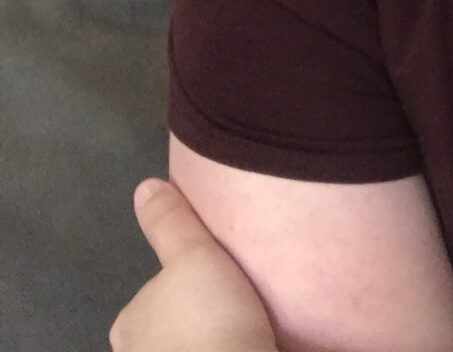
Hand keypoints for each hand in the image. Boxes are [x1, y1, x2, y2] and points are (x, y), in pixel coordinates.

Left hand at [110, 178, 278, 351]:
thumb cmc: (209, 319)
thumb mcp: (194, 255)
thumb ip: (171, 223)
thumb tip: (144, 185)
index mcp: (129, 322)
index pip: (157, 295)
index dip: (189, 286)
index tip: (222, 281)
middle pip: (171, 327)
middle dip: (198, 320)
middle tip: (241, 306)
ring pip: (191, 347)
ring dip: (213, 342)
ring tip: (252, 330)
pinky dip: (229, 350)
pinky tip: (253, 346)